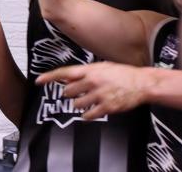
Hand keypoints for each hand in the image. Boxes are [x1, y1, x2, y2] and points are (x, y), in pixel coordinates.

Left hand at [36, 62, 151, 118]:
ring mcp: (99, 95)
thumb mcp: (101, 67)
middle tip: (81, 92)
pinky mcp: (107, 107)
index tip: (38, 81)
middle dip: (71, 93)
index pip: (64, 73)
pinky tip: (92, 110)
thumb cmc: (121, 74)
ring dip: (79, 104)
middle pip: (68, 91)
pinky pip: (87, 115)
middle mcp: (92, 82)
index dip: (49, 77)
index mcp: (90, 70)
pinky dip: (87, 114)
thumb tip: (67, 77)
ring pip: (76, 104)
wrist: (142, 83)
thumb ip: (84, 72)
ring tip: (90, 99)